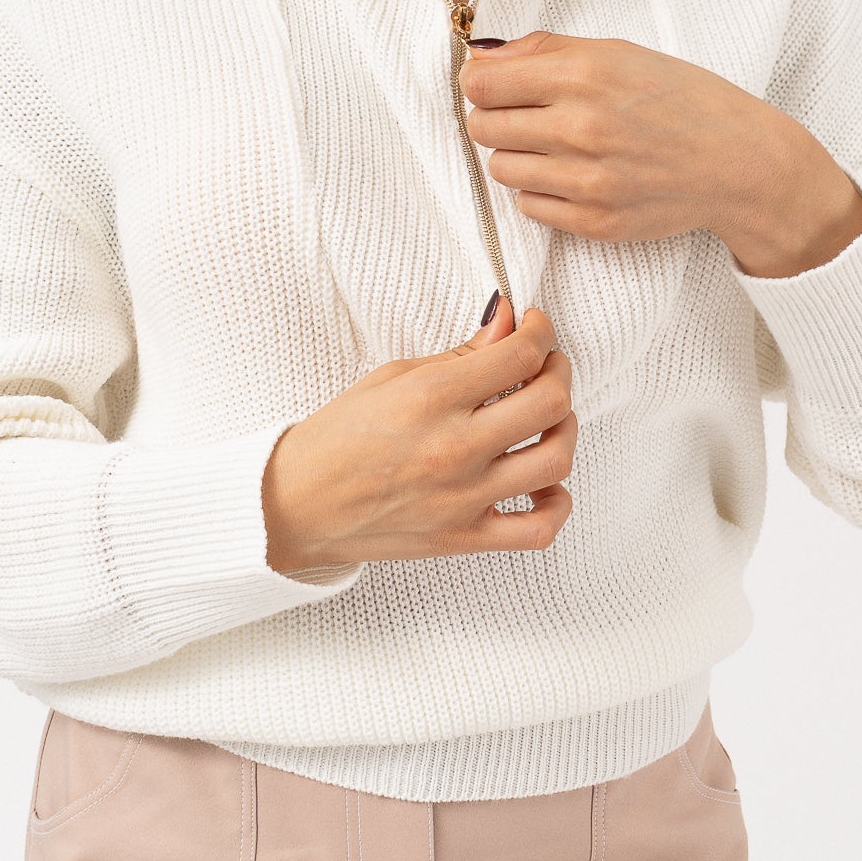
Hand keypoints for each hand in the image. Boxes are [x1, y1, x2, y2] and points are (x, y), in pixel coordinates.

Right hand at [261, 297, 576, 573]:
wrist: (297, 504)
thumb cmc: (339, 436)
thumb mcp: (393, 377)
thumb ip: (462, 354)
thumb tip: (510, 322)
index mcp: (431, 398)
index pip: (521, 355)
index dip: (540, 332)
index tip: (533, 328)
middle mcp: (454, 448)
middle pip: (551, 401)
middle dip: (559, 371)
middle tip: (544, 364)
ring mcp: (463, 498)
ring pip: (556, 459)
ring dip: (564, 428)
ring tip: (546, 417)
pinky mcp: (464, 538)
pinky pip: (539, 529)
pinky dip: (555, 503)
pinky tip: (541, 482)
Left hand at [458, 31, 861, 275]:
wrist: (739, 163)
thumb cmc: (682, 100)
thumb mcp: (620, 53)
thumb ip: (547, 50)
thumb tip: (482, 57)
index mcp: (585, 74)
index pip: (482, 84)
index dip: (479, 82)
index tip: (491, 85)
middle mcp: (580, 128)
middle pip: (483, 126)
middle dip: (495, 118)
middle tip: (526, 114)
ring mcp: (585, 181)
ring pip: (501, 168)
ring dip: (517, 155)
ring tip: (554, 146)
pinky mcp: (593, 222)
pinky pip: (529, 206)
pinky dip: (542, 191)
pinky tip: (574, 175)